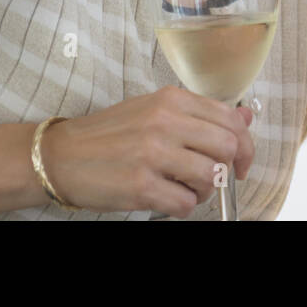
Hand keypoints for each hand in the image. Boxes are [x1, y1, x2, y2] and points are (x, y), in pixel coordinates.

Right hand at [39, 86, 254, 217]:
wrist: (60, 155)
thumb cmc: (109, 134)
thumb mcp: (155, 110)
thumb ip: (200, 114)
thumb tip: (246, 117)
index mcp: (171, 99)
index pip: (230, 119)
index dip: (246, 145)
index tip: (242, 162)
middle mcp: (164, 121)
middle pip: (227, 148)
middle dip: (228, 169)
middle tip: (213, 179)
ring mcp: (152, 154)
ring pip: (210, 177)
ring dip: (204, 191)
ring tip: (184, 189)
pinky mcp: (140, 185)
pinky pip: (186, 203)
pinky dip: (183, 207)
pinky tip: (167, 199)